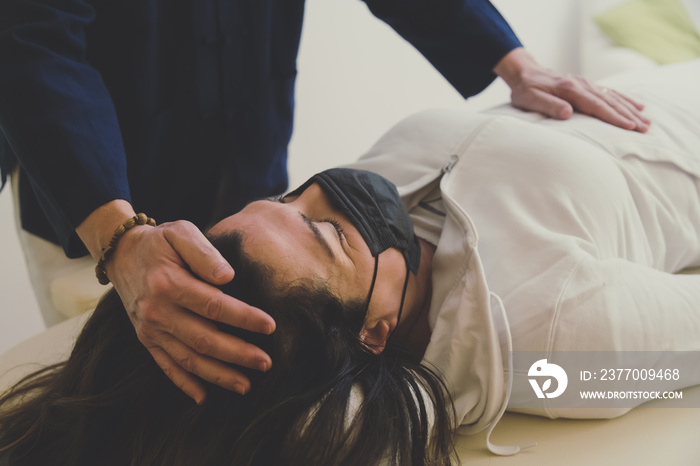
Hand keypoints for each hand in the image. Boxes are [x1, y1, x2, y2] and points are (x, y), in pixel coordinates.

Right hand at [77, 202, 274, 403]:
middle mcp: (157, 311)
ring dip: (218, 375)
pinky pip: (166, 366)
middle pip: (203, 339)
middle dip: (237, 354)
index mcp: (169, 283)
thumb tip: (228, 277)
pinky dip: (184, 384)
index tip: (269, 326)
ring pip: (188, 359)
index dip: (243, 318)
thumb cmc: (160, 242)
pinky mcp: (146, 340)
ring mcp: (150, 329)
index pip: (213, 305)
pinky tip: (204, 397)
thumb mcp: (181, 232)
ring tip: (246, 385)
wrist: (122, 254)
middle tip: (266, 362)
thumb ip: (205, 253)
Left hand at [494, 48, 650, 132]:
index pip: (596, 106)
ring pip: (613, 97)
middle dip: (629, 116)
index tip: (629, 127)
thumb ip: (549, 106)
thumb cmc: (525, 90)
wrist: (524, 72)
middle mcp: (582, 84)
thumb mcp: (530, 100)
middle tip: (645, 128)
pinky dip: (624, 99)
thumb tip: (569, 113)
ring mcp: (586, 83)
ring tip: (646, 121)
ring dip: (630, 109)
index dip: (614, 117)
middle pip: (609, 102)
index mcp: (570, 90)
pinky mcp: (586, 85)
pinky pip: (609, 92)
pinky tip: (637, 105)